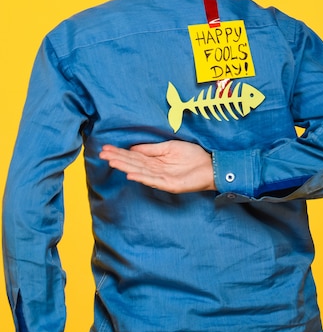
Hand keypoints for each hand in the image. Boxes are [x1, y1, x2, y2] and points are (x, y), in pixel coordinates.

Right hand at [99, 140, 215, 193]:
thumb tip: (133, 149)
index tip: (106, 148)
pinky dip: (141, 177)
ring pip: (140, 171)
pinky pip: (153, 180)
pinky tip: (130, 174)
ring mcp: (162, 178)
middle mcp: (156, 170)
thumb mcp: (170, 147)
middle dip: (118, 158)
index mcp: (155, 161)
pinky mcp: (170, 185)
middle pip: (133, 163)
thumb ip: (152, 149)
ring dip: (125, 166)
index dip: (120, 152)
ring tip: (111, 161)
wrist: (210, 165)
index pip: (134, 157)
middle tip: (102, 154)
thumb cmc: (192, 156)